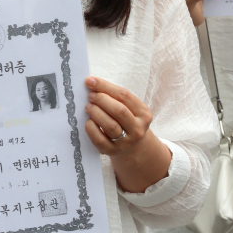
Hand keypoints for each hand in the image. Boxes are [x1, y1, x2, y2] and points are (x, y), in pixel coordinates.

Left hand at [84, 76, 170, 192]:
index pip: (124, 95)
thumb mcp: (128, 107)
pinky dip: (91, 128)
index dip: (105, 86)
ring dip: (96, 112)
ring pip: (110, 125)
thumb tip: (91, 82)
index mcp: (143, 113)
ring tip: (88, 106)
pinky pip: (100, 140)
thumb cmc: (126, 120)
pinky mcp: (113, 151)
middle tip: (90, 96)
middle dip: (101, 99)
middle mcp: (137, 129)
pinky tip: (89, 121)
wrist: (132, 146)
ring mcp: (126, 142)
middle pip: (119, 110)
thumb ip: (113, 95)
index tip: (90, 81)